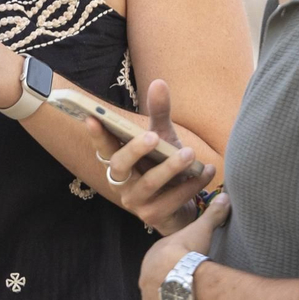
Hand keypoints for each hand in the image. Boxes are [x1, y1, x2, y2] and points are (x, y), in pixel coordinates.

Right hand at [89, 79, 215, 234]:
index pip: (103, 146)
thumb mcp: (165, 138)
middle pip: (118, 166)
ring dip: (170, 168)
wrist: (182, 208)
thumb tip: (159, 82)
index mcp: (119, 161)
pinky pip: (170, 200)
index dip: (97, 134)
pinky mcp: (153, 217)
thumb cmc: (168, 167)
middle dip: (135, 150)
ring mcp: (135, 202)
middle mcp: (121, 182)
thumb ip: (160, 113)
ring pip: (148, 184)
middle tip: (155, 136)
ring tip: (191, 153)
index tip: (92, 117)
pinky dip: (190, 184)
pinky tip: (206, 171)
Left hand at [139, 192, 230, 299]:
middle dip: (177, 296)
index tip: (188, 274)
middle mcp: (148, 285)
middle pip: (164, 291)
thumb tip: (226, 195)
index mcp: (152, 263)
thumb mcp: (200, 229)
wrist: (180, 275)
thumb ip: (212, 213)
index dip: (177, 271)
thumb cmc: (187, 251)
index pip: (163, 268)